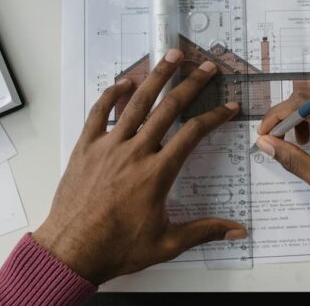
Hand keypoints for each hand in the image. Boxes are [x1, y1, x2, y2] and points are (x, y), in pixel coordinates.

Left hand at [33, 50, 246, 283]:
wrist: (71, 252)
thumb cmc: (117, 248)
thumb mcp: (167, 244)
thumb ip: (204, 232)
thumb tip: (238, 231)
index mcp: (157, 173)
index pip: (193, 134)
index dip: (214, 117)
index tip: (227, 107)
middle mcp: (135, 153)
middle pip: (169, 108)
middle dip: (191, 84)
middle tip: (207, 67)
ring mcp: (108, 147)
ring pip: (137, 103)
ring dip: (156, 77)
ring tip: (171, 56)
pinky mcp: (85, 148)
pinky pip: (99, 113)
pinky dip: (112, 95)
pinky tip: (124, 82)